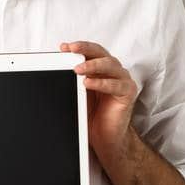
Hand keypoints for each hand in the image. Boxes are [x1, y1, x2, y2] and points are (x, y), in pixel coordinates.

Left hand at [61, 40, 138, 160]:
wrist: (105, 137)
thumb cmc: (92, 115)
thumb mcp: (76, 93)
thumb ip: (71, 79)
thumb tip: (55, 66)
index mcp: (101, 69)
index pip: (91, 51)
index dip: (79, 46)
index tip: (64, 47)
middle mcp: (113, 72)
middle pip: (101, 53)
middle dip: (85, 49)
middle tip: (71, 50)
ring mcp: (122, 81)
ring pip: (110, 65)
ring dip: (92, 65)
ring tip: (78, 69)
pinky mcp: (128, 93)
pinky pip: (116, 84)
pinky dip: (101, 83)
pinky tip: (88, 83)